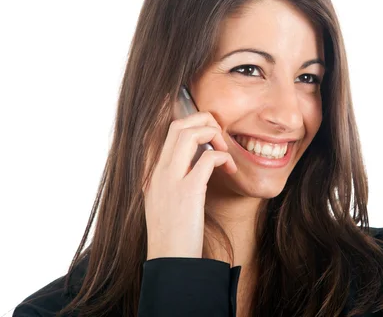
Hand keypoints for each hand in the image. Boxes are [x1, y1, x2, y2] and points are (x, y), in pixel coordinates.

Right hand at [143, 111, 236, 259]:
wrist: (170, 262)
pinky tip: (229, 170)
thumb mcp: (164, 203)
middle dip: (203, 120)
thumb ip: (173, 181)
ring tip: (225, 150)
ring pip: (189, 133)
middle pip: (178, 124)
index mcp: (152, 173)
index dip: (190, 123)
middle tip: (220, 136)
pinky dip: (222, 157)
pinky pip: (208, 158)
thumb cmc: (172, 236)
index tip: (208, 134)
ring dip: (213, 134)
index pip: (165, 132)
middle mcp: (158, 172)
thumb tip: (196, 165)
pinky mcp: (188, 191)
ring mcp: (171, 180)